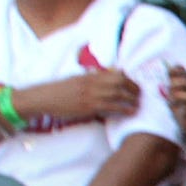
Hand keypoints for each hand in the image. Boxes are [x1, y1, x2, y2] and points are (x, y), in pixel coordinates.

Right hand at [14, 67, 141, 125]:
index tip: (135, 85)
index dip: (129, 79)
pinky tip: (130, 112)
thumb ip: (94, 77)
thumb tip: (111, 74)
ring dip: (131, 99)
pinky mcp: (88, 106)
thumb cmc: (61, 90)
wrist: (44, 98)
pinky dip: (123, 109)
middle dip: (134, 88)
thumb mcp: (77, 79)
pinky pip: (111, 107)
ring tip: (138, 104)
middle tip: (141, 95)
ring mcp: (90, 94)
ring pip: (118, 94)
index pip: (115, 74)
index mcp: (90, 75)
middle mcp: (92, 83)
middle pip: (120, 82)